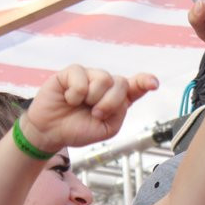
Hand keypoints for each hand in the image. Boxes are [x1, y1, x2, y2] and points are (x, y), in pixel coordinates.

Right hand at [21, 65, 158, 152]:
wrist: (51, 132)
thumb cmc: (78, 129)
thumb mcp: (106, 129)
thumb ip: (118, 113)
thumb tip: (116, 94)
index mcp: (117, 99)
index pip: (135, 86)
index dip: (145, 82)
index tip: (153, 84)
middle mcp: (105, 85)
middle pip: (121, 83)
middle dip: (111, 102)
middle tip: (96, 114)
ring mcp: (89, 76)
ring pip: (104, 79)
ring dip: (93, 98)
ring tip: (81, 106)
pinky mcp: (72, 72)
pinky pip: (81, 77)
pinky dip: (75, 94)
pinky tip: (68, 99)